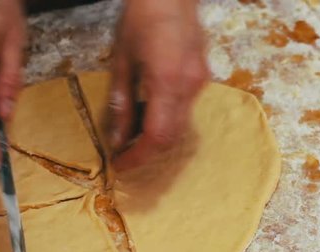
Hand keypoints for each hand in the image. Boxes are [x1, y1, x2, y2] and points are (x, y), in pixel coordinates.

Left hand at [109, 0, 208, 170]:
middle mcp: (189, 87)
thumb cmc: (141, 18)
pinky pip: (186, 110)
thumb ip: (121, 103)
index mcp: (166, 82)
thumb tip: (117, 139)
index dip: (138, 157)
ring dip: (158, 136)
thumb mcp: (122, 60)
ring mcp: (200, 83)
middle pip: (172, 137)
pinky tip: (150, 112)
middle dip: (148, 151)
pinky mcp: (202, 78)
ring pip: (181, 126)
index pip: (157, 136)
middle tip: (124, 153)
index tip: (121, 165)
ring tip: (133, 134)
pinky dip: (167, 120)